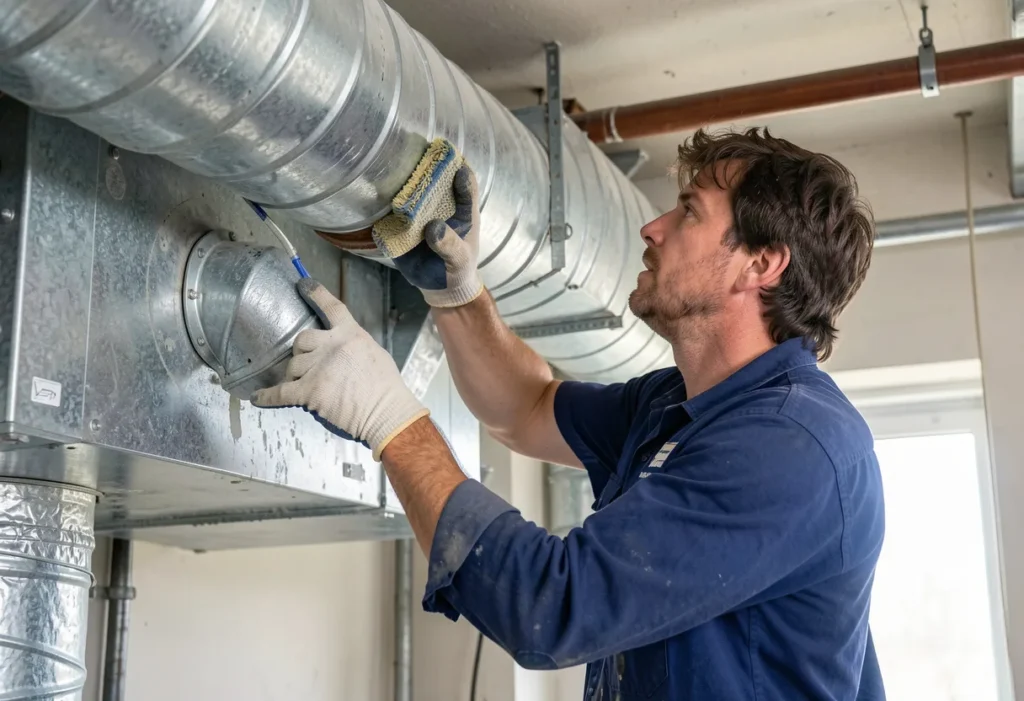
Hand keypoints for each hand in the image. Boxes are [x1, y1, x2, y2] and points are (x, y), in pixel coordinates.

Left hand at [251, 278, 429, 460]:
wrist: (385, 412)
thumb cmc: (386, 387)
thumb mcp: (374, 353)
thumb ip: (352, 345)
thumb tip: (339, 349)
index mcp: (350, 335)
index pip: (331, 307)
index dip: (316, 294)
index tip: (303, 284)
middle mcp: (331, 346)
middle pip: (301, 339)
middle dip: (301, 351)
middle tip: (307, 364)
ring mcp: (318, 368)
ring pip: (292, 366)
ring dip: (295, 376)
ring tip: (305, 387)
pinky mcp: (309, 391)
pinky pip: (281, 392)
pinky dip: (268, 396)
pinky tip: (258, 398)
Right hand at [378, 165, 483, 308]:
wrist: (441, 289)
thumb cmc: (457, 270)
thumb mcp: (460, 260)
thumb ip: (450, 245)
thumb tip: (433, 227)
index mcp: (464, 212)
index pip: (467, 186)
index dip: (462, 174)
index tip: (455, 165)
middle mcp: (442, 208)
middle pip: (436, 181)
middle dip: (428, 168)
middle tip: (418, 156)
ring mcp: (422, 215)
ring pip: (412, 192)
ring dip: (403, 181)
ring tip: (392, 168)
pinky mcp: (403, 227)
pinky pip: (393, 212)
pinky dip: (386, 203)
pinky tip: (376, 192)